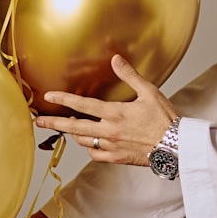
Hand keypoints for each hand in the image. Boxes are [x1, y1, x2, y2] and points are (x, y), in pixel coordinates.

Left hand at [35, 54, 179, 166]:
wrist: (176, 145)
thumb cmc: (166, 119)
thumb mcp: (150, 92)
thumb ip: (130, 76)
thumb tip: (116, 59)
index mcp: (116, 113)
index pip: (83, 105)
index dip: (64, 99)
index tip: (49, 97)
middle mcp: (110, 131)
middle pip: (74, 127)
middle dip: (54, 123)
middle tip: (40, 122)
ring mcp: (112, 146)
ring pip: (83, 140)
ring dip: (74, 133)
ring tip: (69, 128)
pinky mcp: (117, 158)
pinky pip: (95, 154)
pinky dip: (89, 148)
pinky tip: (89, 143)